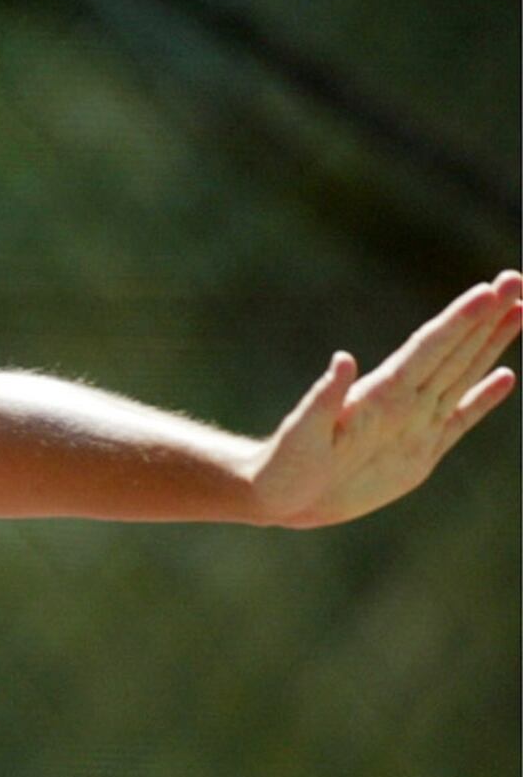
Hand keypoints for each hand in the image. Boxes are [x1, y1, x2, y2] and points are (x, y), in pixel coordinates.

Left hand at [247, 271, 521, 528]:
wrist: (278, 498)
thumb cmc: (283, 464)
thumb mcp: (301, 434)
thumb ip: (322, 399)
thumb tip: (341, 359)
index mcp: (379, 394)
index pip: (428, 348)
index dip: (459, 320)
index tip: (489, 289)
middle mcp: (402, 402)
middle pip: (455, 350)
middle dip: (486, 317)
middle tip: (516, 279)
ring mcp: (415, 425)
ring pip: (464, 375)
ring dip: (492, 343)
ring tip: (519, 309)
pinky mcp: (421, 454)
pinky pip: (460, 420)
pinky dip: (483, 399)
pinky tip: (506, 376)